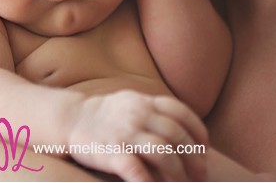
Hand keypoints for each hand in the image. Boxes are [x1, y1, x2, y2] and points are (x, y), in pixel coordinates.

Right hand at [68, 90, 207, 181]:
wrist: (70, 119)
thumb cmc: (105, 115)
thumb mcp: (131, 102)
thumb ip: (155, 111)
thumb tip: (186, 130)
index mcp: (144, 102)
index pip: (180, 112)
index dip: (198, 131)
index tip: (205, 148)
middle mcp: (137, 115)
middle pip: (176, 135)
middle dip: (194, 158)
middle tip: (200, 175)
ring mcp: (124, 134)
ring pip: (163, 153)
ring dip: (178, 173)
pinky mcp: (112, 152)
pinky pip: (137, 170)